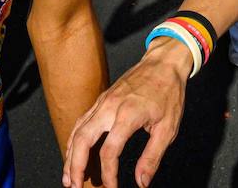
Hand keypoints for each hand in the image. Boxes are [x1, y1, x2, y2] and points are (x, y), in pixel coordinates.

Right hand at [62, 39, 190, 187]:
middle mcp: (109, 107)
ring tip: (69, 177)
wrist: (163, 63)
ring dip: (70, 155)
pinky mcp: (101, 100)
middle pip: (82, 140)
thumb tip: (141, 182)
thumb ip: (152, 157)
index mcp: (127, 115)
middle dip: (75, 166)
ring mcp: (103, 102)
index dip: (108, 174)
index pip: (109, 151)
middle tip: (76, 187)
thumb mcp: (167, 128)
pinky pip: (82, 121)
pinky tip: (73, 152)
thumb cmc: (168, 93)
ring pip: (77, 130)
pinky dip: (74, 139)